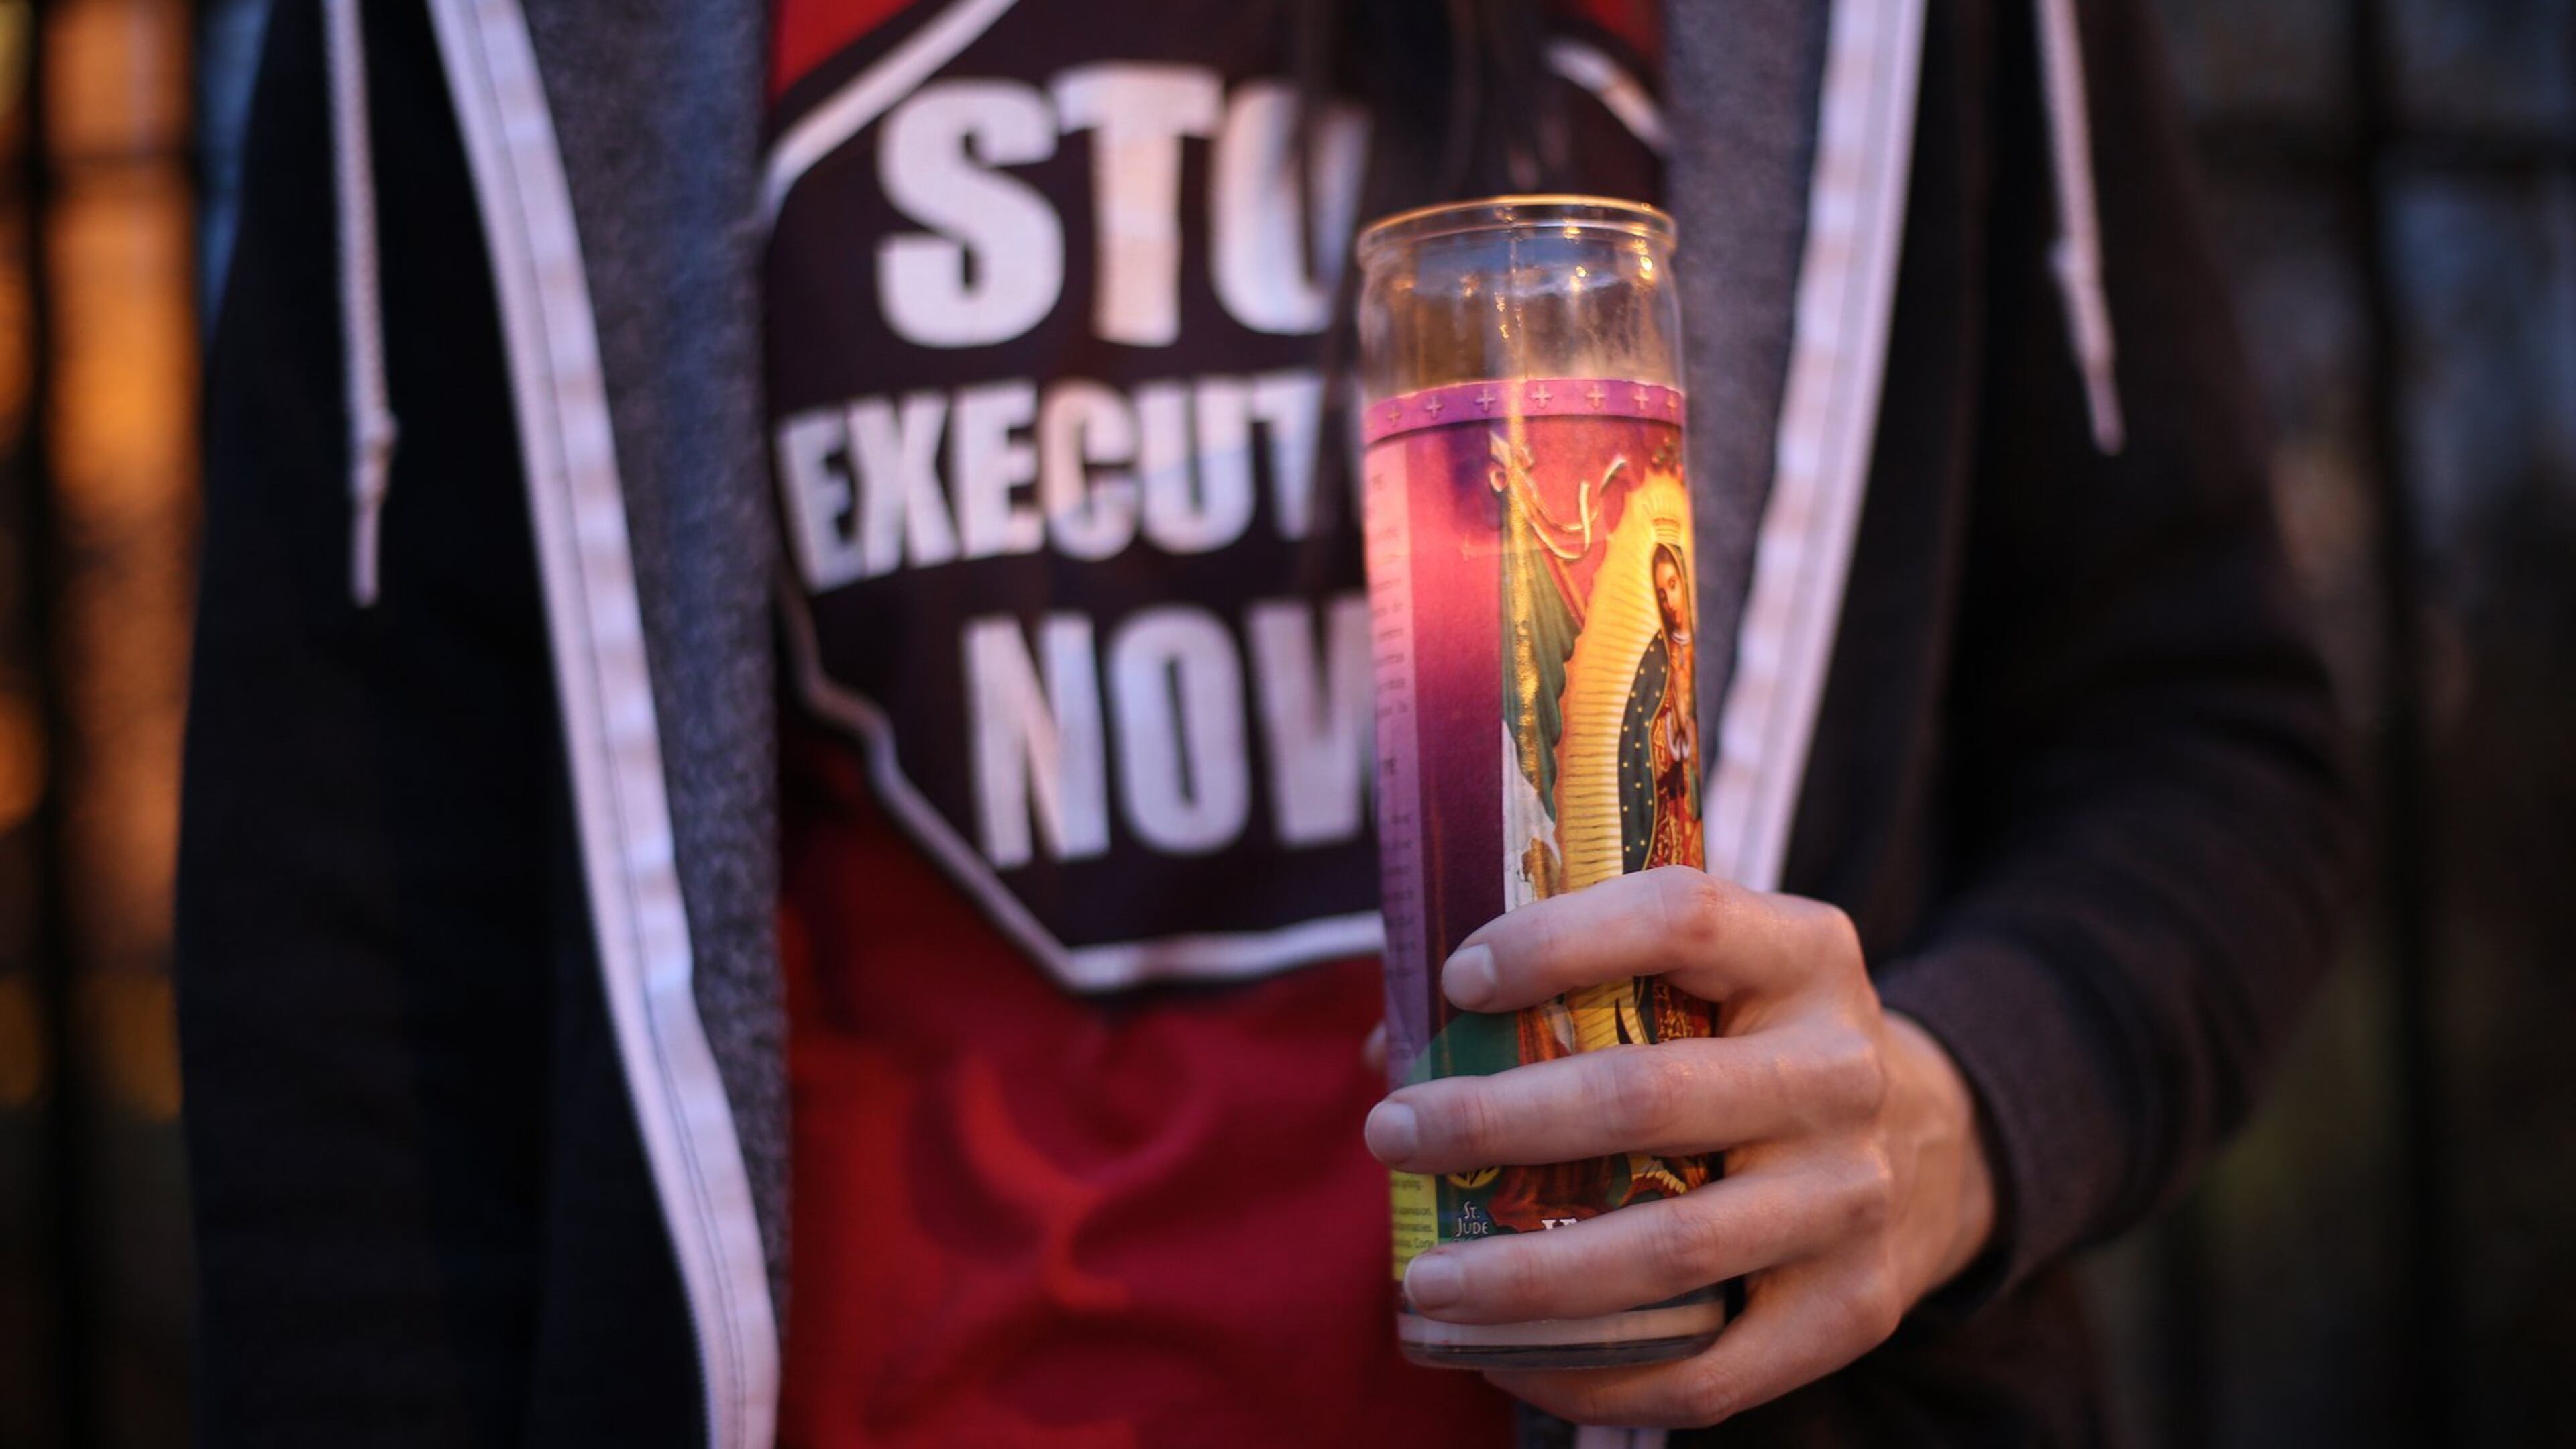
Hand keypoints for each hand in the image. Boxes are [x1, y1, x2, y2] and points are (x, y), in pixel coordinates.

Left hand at [1363, 867, 1994, 1426]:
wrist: (1932, 1149)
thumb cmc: (1756, 1048)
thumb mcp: (1712, 978)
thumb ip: (1576, 983)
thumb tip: (1390, 1040)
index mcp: (1805, 954)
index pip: (1680, 921)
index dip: (1559, 942)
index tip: (1454, 979)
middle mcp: (1840, 1070)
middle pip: (1649, 1097)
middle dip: (1497, 1121)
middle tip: (1390, 1133)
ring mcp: (1853, 1198)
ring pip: (1669, 1247)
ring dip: (1525, 1274)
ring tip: (1423, 1279)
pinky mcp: (1853, 1310)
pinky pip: (1710, 1370)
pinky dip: (1595, 1377)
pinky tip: (1504, 1363)